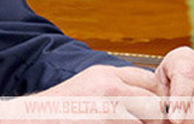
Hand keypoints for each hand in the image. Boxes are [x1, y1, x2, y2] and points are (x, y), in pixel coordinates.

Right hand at [0, 64, 165, 123]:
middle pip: (155, 102)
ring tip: (124, 122)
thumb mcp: (89, 85)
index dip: (157, 97)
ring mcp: (109, 108)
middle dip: (154, 117)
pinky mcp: (107, 122)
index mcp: (106, 73)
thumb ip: (116, 85)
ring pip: (147, 120)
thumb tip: (148, 98)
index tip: (155, 110)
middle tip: (148, 122)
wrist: (36, 118)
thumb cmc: (62, 106)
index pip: (149, 81)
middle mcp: (110, 86)